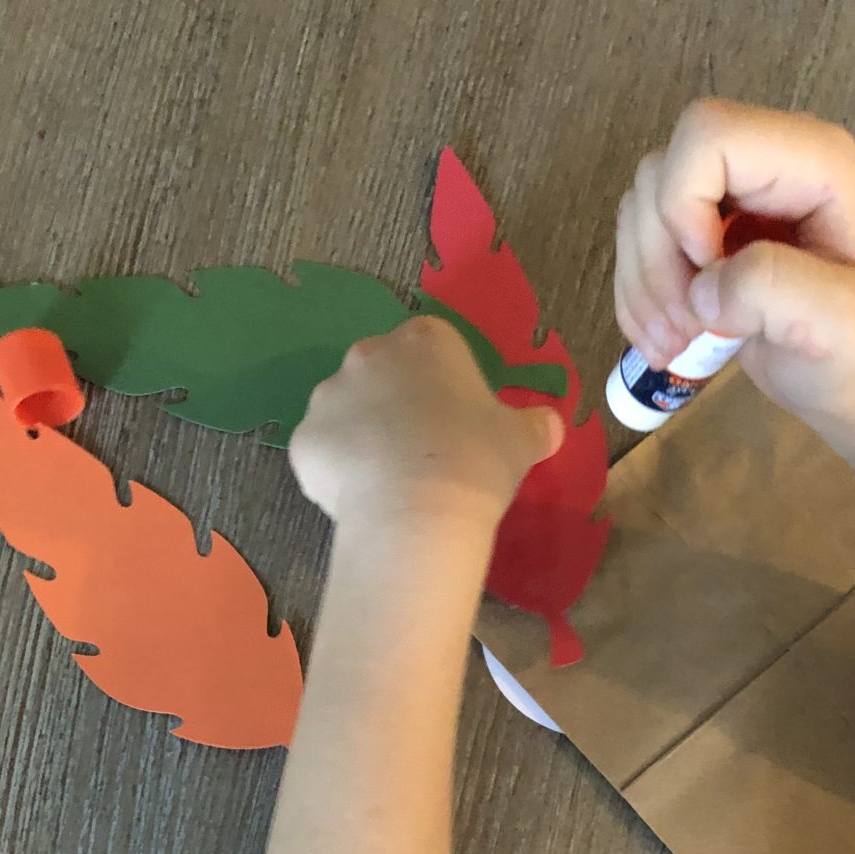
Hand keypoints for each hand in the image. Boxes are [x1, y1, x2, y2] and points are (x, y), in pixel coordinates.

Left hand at [289, 318, 562, 526]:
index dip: (447, 386)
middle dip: (398, 406)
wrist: (416, 511)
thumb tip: (550, 425)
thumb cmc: (476, 461)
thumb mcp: (521, 441)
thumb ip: (535, 426)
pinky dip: (339, 474)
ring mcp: (329, 396)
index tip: (458, 424)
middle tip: (425, 454)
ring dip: (365, 438)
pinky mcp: (303, 441)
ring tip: (394, 485)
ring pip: (348, 413)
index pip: (435, 349)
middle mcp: (370, 355)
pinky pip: (324, 454)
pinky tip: (365, 502)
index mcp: (426, 342)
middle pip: (384, 373)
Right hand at [614, 100, 854, 434]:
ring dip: (643, 285)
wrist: (847, 381)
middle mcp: (762, 160)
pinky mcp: (698, 229)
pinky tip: (662, 341)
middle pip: (661, 172)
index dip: (685, 204)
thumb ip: (776, 290)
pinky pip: (637, 241)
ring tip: (674, 344)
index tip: (709, 275)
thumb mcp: (840, 323)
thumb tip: (702, 292)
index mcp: (810, 159)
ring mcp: (726, 193)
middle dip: (657, 259)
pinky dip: (636, 296)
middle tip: (684, 331)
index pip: (708, 135)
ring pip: (640, 208)